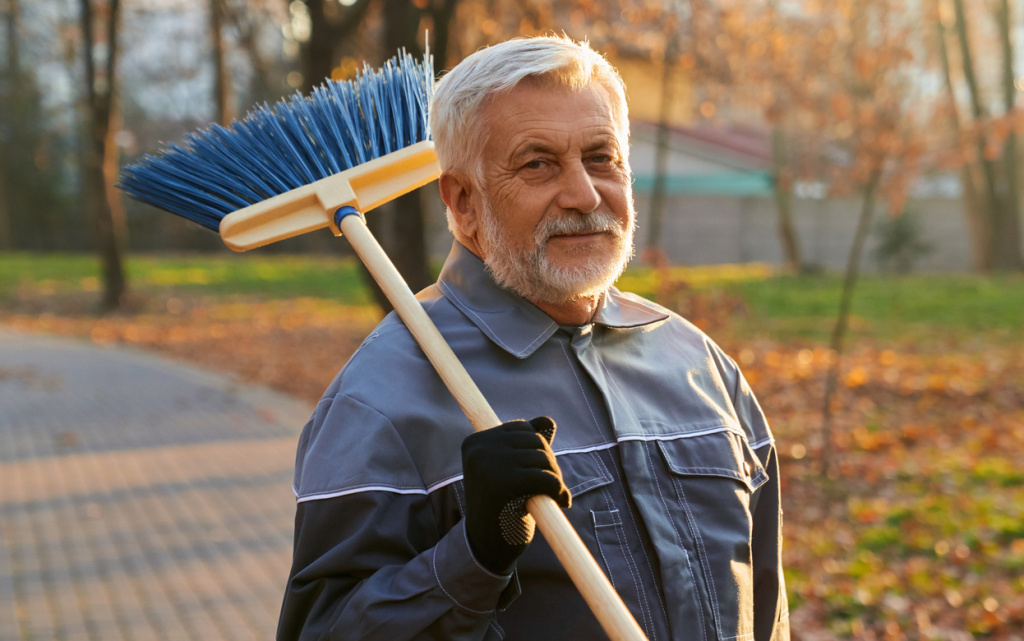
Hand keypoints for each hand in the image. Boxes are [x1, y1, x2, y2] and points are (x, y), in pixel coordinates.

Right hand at [461, 417, 570, 574]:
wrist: (487, 549)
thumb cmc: (502, 508)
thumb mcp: (513, 471)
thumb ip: (527, 445)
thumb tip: (548, 421)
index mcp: (475, 442)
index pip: (522, 429)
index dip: (539, 450)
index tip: (540, 473)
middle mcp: (478, 449)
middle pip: (535, 440)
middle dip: (550, 463)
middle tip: (552, 488)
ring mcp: (487, 465)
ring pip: (542, 457)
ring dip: (556, 477)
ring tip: (553, 496)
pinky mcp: (501, 485)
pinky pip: (545, 477)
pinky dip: (559, 489)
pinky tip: (561, 502)